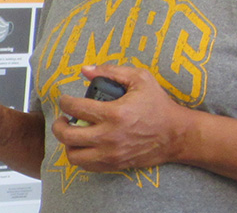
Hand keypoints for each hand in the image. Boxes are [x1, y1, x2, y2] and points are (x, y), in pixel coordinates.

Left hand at [51, 64, 198, 171]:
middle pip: (67, 135)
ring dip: (68, 144)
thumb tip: (85, 70)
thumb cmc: (159, 105)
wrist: (177, 135)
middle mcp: (109, 137)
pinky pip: (87, 166)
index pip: (75, 108)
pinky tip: (85, 144)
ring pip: (74, 156)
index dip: (64, 102)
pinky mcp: (115, 165)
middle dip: (58, 125)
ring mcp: (111, 154)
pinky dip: (81, 155)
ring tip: (73, 133)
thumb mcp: (140, 78)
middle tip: (63, 118)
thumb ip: (111, 71)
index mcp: (114, 113)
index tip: (65, 100)